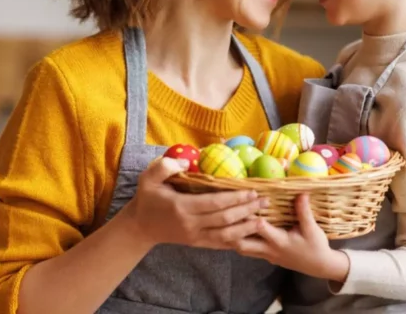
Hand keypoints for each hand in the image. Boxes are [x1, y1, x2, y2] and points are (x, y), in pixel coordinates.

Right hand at [120, 157, 267, 249]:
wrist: (140, 226)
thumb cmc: (148, 198)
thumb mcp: (148, 178)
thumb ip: (164, 167)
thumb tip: (184, 161)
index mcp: (182, 207)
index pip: (214, 203)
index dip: (235, 198)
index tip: (252, 191)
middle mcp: (191, 224)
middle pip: (225, 219)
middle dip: (247, 210)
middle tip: (264, 201)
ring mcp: (195, 236)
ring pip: (226, 235)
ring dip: (246, 227)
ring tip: (263, 219)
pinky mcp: (198, 243)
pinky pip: (220, 244)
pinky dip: (237, 240)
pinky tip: (250, 234)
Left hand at [234, 194, 349, 282]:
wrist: (319, 266)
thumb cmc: (315, 246)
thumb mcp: (312, 229)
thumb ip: (304, 212)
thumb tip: (301, 194)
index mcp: (279, 241)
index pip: (260, 228)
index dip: (252, 214)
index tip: (247, 201)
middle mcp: (269, 250)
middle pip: (242, 243)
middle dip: (234, 229)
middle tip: (229, 212)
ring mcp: (266, 255)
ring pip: (241, 248)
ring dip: (234, 236)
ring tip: (230, 220)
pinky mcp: (267, 256)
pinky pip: (248, 250)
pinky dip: (240, 240)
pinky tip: (238, 230)